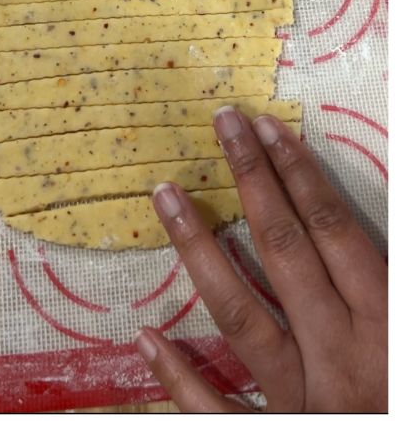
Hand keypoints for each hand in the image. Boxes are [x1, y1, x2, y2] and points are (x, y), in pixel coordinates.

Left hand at [136, 108, 386, 410]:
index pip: (336, 234)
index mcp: (392, 332)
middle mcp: (345, 360)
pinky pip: (222, 415)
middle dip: (252, 182)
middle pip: (285, 252)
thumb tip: (368, 233)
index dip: (298, 177)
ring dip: (198, 249)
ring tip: (163, 194)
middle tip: (218, 123)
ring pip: (241, 313)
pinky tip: (145, 336)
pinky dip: (181, 379)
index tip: (263, 128)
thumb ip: (394, 288)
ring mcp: (308, 405)